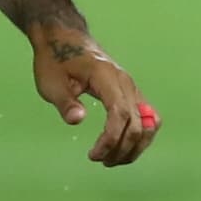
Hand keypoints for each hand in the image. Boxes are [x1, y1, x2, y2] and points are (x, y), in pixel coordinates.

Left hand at [33, 29, 159, 167]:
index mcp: (107, 77)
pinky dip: (140, 136)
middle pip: (138, 123)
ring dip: (135, 146)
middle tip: (100, 161)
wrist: (66, 39)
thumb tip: (77, 120)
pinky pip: (147, 118)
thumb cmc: (55, 61)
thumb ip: (66, 102)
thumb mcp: (51, 83)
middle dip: (122, 148)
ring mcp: (132, 88)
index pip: (120, 114)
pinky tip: (124, 147)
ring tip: (114, 159)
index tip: (93, 155)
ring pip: (148, 123)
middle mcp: (126, 83)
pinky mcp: (132, 93)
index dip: (111, 139)